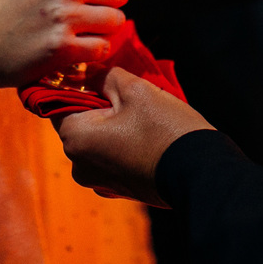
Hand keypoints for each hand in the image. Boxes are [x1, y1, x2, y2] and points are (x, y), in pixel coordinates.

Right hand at [0, 0, 145, 87]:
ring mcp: (64, 16)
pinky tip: (76, 48)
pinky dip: (94, 51)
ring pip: (117, 21)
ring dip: (104, 30)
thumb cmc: (12, 6)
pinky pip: (103, 47)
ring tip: (80, 31)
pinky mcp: (62, 47)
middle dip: (111, 3)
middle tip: (86, 12)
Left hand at [54, 67, 213, 207]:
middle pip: (80, 121)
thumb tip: (90, 73)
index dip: (81, 84)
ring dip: (114, 124)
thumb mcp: (135, 90)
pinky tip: (147, 135)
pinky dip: (123, 144)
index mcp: (75, 139)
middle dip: (101, 105)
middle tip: (130, 94)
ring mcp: (98, 181)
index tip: (103, 75)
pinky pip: (111, 157)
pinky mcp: (118, 189)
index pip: (61, 101)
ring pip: (98, 139)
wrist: (201, 173)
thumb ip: (105, 76)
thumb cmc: (165, 128)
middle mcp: (79, 165)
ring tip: (144, 115)